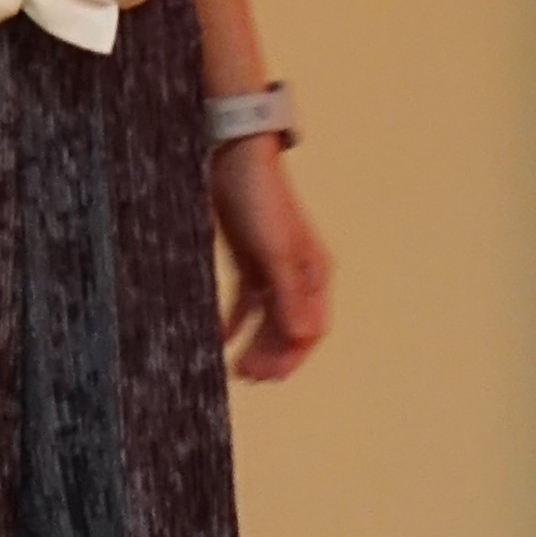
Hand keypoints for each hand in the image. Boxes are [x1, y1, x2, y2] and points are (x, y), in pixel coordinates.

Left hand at [211, 138, 330, 380]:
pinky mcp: (248, 260)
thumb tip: (306, 338)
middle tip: (245, 376)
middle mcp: (298, 274)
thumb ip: (289, 296)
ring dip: (255, 344)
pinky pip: (245, 302)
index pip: (311, 328)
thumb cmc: (262, 202)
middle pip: (289, 327)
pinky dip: (235, 321)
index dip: (293, 357)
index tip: (269, 378)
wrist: (232, 158)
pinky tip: (220, 338)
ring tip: (234, 367)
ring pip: (268, 319)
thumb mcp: (276, 253)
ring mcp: (272, 267)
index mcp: (314, 274)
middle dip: (271, 356)